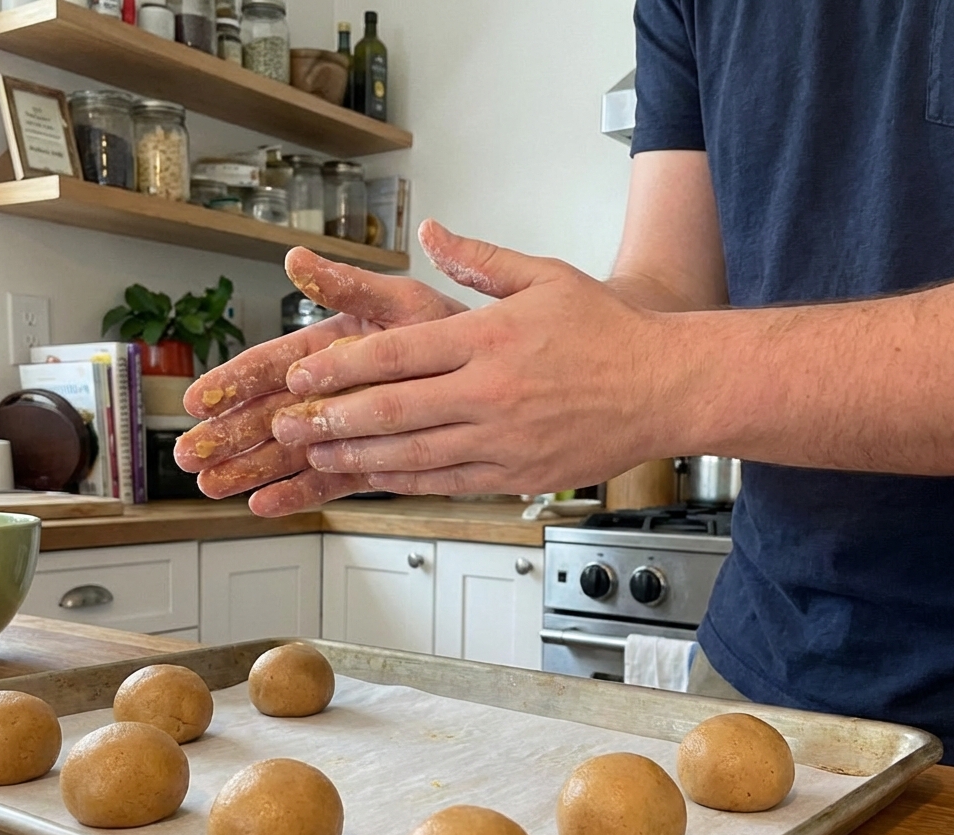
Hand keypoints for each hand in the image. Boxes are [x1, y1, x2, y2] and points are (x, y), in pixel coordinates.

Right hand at [173, 246, 467, 513]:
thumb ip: (349, 286)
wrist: (496, 377)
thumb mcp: (400, 302)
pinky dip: (298, 492)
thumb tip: (297, 260)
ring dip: (251, 469)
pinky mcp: (367, 460)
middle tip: (190, 456)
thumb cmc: (448, 332)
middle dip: (229, 435)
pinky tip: (265, 504)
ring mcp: (346, 428)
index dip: (233, 382)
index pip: (270, 365)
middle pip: (269, 414)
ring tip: (212, 487)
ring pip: (290, 452)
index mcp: (329, 349)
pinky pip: (329, 478)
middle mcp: (331, 390)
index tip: (197, 398)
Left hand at [266, 220, 675, 513]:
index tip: (300, 376)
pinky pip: (449, 481)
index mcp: (488, 338)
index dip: (339, 368)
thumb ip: (479, 259)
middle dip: (331, 418)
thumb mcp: (545, 275)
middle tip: (288, 423)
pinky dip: (406, 481)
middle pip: (391, 409)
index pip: (395, 354)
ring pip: (412, 453)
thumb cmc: (607, 331)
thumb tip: (430, 234)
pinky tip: (376, 478)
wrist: (666, 386)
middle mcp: (489, 392)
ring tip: (317, 455)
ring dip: (358, 456)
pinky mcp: (517, 473)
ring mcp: (502, 438)